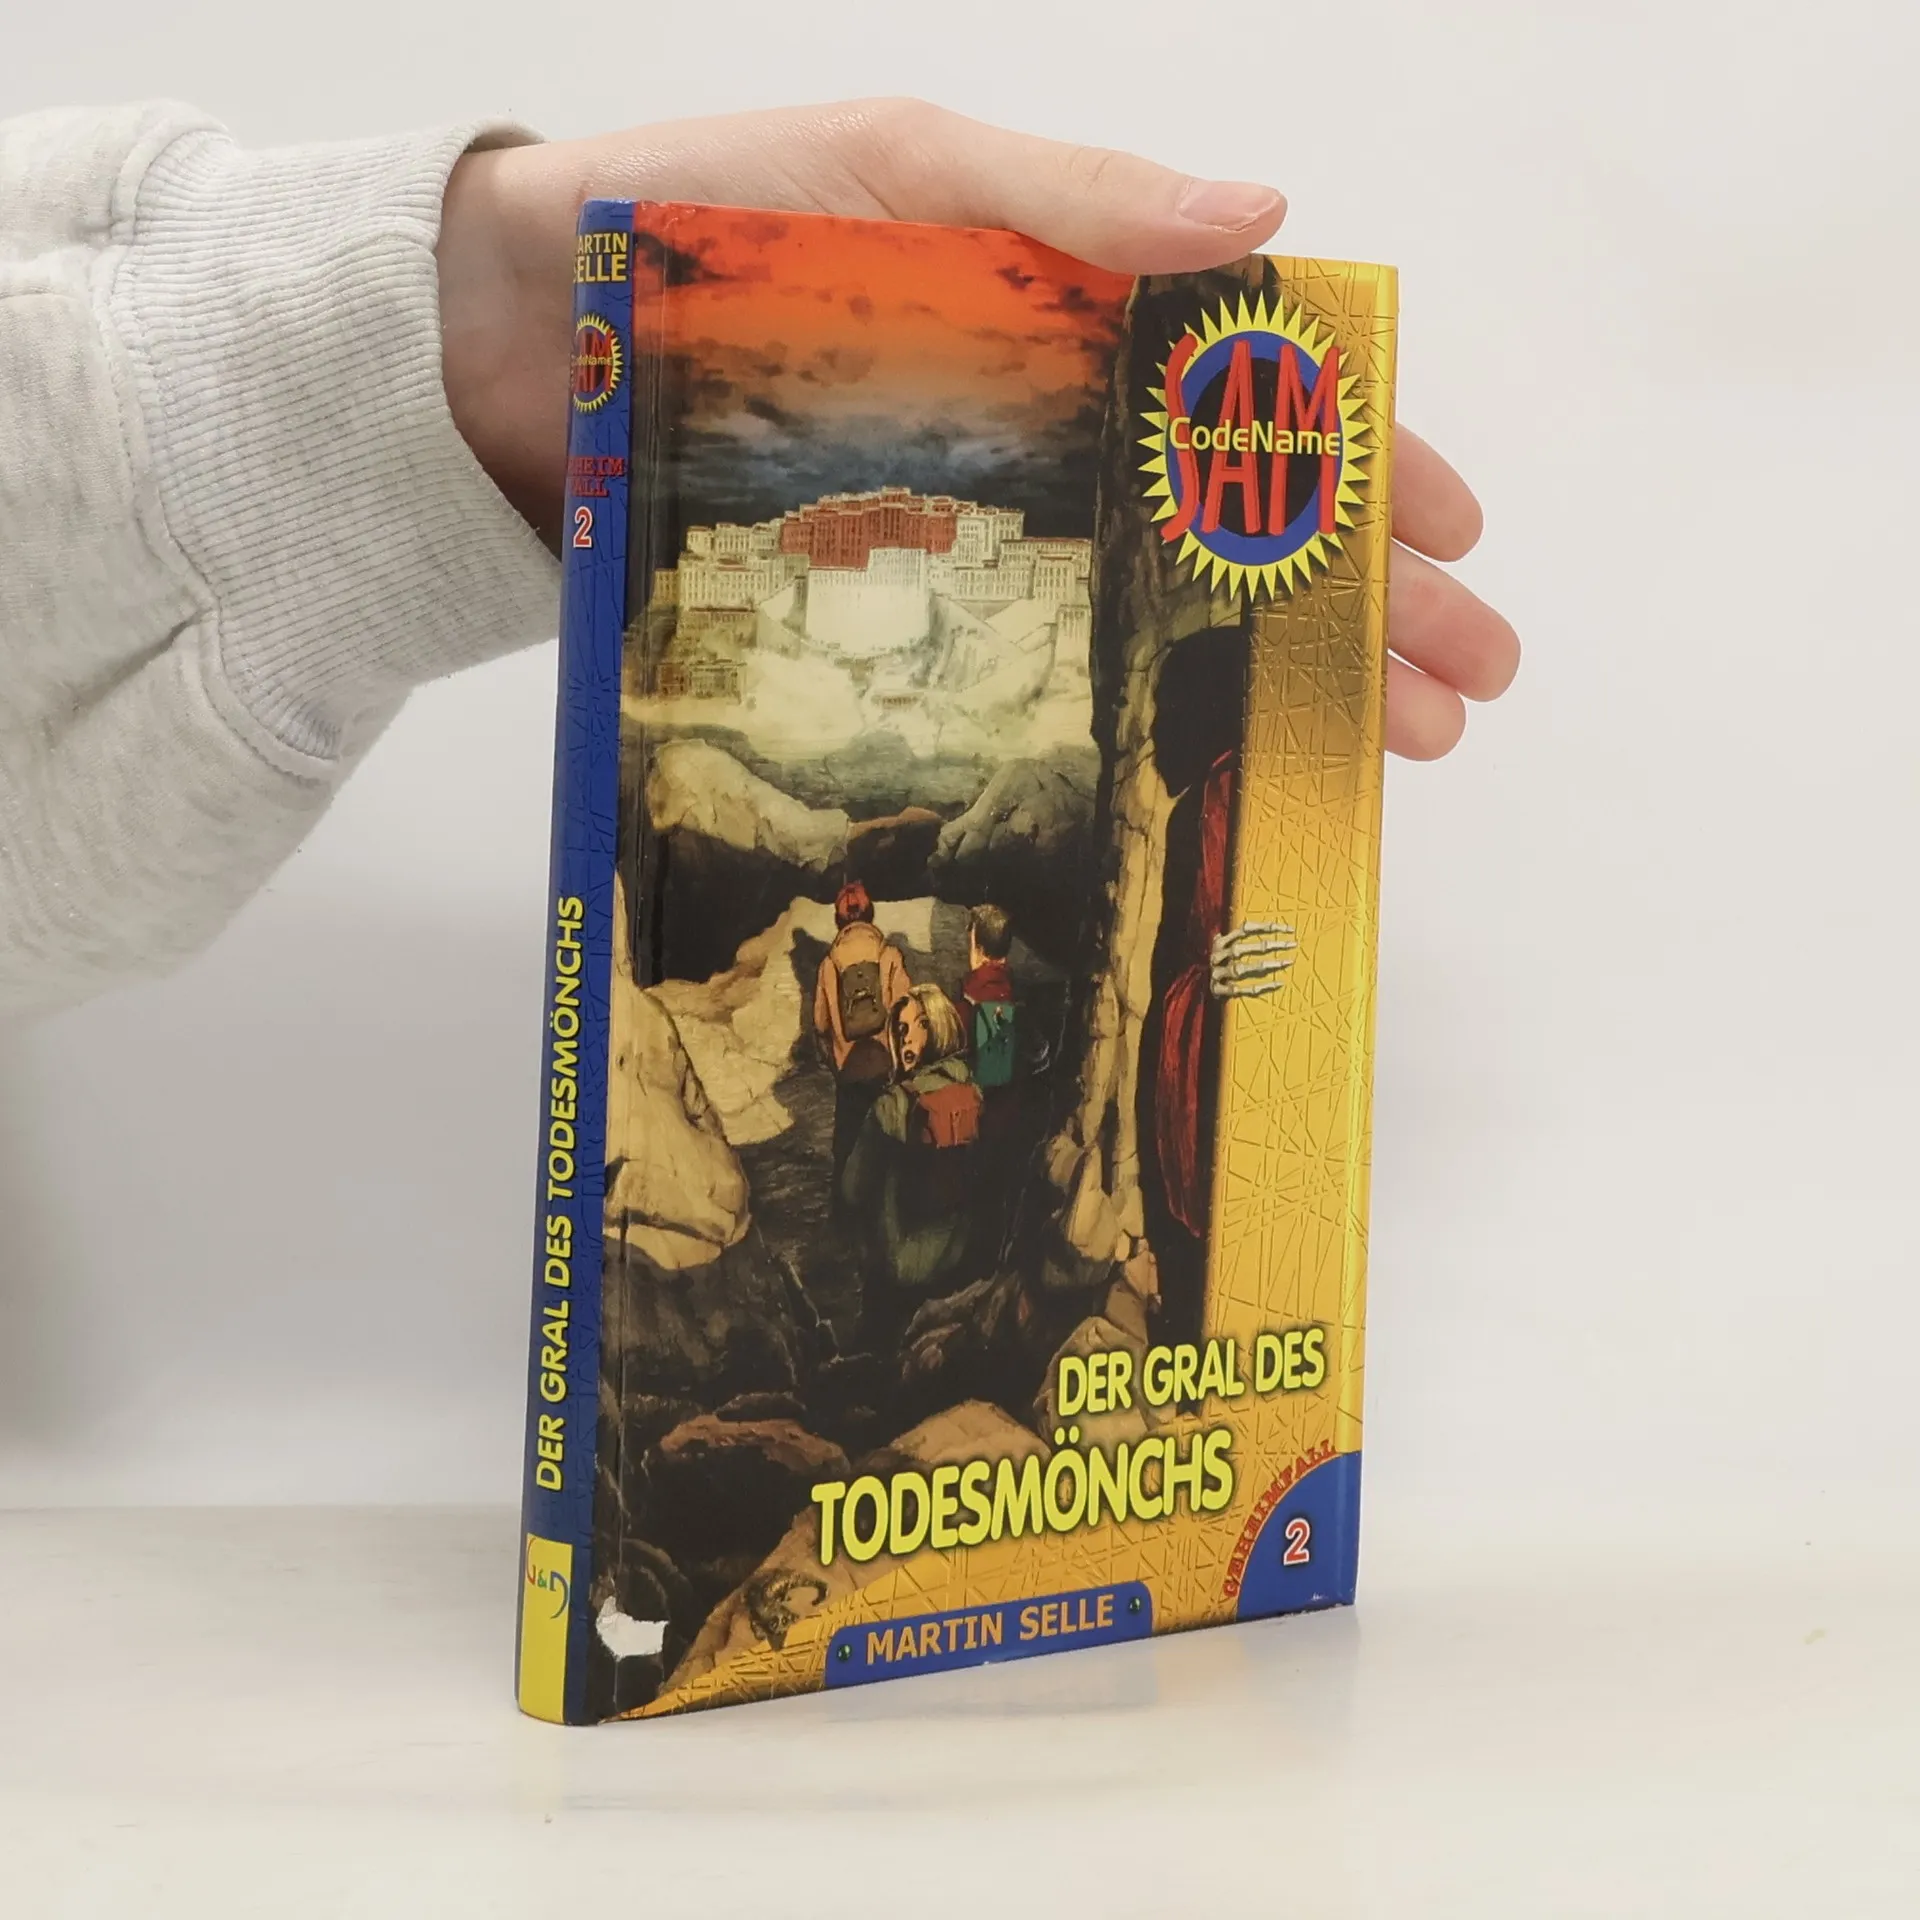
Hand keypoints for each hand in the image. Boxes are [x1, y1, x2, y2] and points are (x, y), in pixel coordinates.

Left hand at [436, 99, 1516, 760]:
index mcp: (1071, 326)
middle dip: (1368, 603)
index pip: (1254, 402)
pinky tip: (1219, 771)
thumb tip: (1262, 212)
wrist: (522, 341)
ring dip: (1291, 680)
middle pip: (1239, 530)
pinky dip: (1140, 728)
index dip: (1363, 466)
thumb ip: (1067, 191)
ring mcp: (978, 544)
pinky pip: (1042, 684)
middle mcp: (1045, 445)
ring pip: (1167, 619)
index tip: (1454, 535)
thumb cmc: (706, 228)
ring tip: (1395, 750)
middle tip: (1465, 688)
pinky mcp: (896, 626)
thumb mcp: (899, 167)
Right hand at [1210, 921, 1297, 999]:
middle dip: (1271, 945)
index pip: (1246, 929)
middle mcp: (1218, 955)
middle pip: (1244, 948)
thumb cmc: (1220, 963)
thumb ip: (1237, 936)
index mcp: (1221, 941)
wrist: (1197, 986)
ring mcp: (1217, 973)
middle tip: (1292, 944)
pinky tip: (1278, 983)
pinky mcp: (1218, 990)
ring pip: (1242, 968)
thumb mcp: (1225, 947)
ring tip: (1287, 962)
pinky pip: (1242, 989)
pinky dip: (1261, 987)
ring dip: (1266, 965)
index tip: (1290, 929)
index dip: (1267, 927)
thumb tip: (1252, 922)